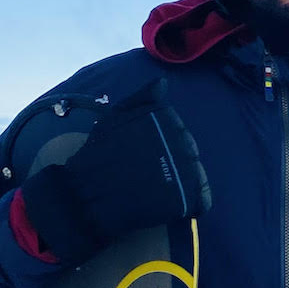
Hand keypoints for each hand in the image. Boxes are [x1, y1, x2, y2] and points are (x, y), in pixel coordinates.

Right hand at [20, 80, 210, 265]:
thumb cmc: (100, 154)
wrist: (87, 193)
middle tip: (145, 174)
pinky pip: (201, 201)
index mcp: (167, 120)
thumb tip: (163, 82)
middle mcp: (182, 142)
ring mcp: (186, 171)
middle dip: (172, 162)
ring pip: (196, 174)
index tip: (143, 154)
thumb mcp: (117, 117)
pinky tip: (171, 205)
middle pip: (190, 152)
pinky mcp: (186, 199)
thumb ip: (143, 99)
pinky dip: (192, 204)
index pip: (180, 131)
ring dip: (181, 181)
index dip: (163, 144)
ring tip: (154, 190)